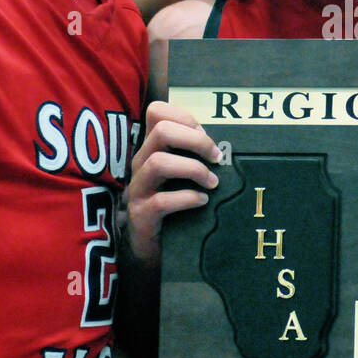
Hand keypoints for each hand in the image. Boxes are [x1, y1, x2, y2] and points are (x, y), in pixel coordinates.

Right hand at [125, 101, 221, 263]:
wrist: (152, 245)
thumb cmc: (173, 204)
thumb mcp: (181, 173)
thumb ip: (192, 154)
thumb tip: (218, 146)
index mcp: (151, 148)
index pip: (157, 111)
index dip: (185, 117)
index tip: (205, 136)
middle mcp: (140, 163)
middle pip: (162, 131)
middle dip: (196, 140)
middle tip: (216, 158)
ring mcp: (138, 188)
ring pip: (159, 162)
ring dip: (194, 169)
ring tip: (212, 183)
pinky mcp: (141, 214)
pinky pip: (162, 201)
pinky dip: (188, 198)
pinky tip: (202, 201)